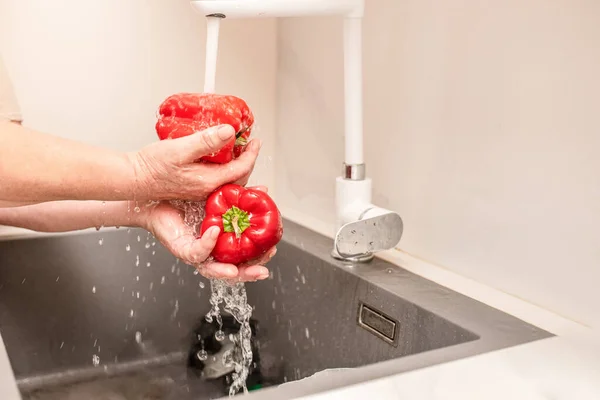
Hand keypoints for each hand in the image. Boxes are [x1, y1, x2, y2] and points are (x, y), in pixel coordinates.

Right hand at [130, 125, 259, 200]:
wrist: (132, 177)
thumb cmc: (151, 166)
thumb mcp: (180, 149)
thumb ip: (206, 141)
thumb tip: (229, 132)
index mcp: (208, 182)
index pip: (241, 169)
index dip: (252, 154)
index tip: (255, 141)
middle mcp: (207, 190)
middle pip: (238, 177)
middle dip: (248, 160)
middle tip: (250, 144)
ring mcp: (200, 190)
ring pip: (228, 180)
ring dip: (237, 165)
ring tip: (239, 150)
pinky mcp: (193, 187)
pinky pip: (217, 180)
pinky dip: (224, 169)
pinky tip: (221, 159)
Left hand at [138, 187, 276, 281]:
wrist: (155, 195)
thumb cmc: (186, 197)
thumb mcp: (220, 195)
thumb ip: (241, 196)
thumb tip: (264, 190)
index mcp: (221, 241)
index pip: (243, 256)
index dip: (259, 256)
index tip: (273, 249)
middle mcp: (209, 251)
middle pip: (231, 270)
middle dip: (248, 273)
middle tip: (262, 270)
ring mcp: (195, 252)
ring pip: (211, 269)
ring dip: (225, 272)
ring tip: (237, 271)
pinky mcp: (181, 248)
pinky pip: (195, 251)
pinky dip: (207, 244)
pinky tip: (215, 233)